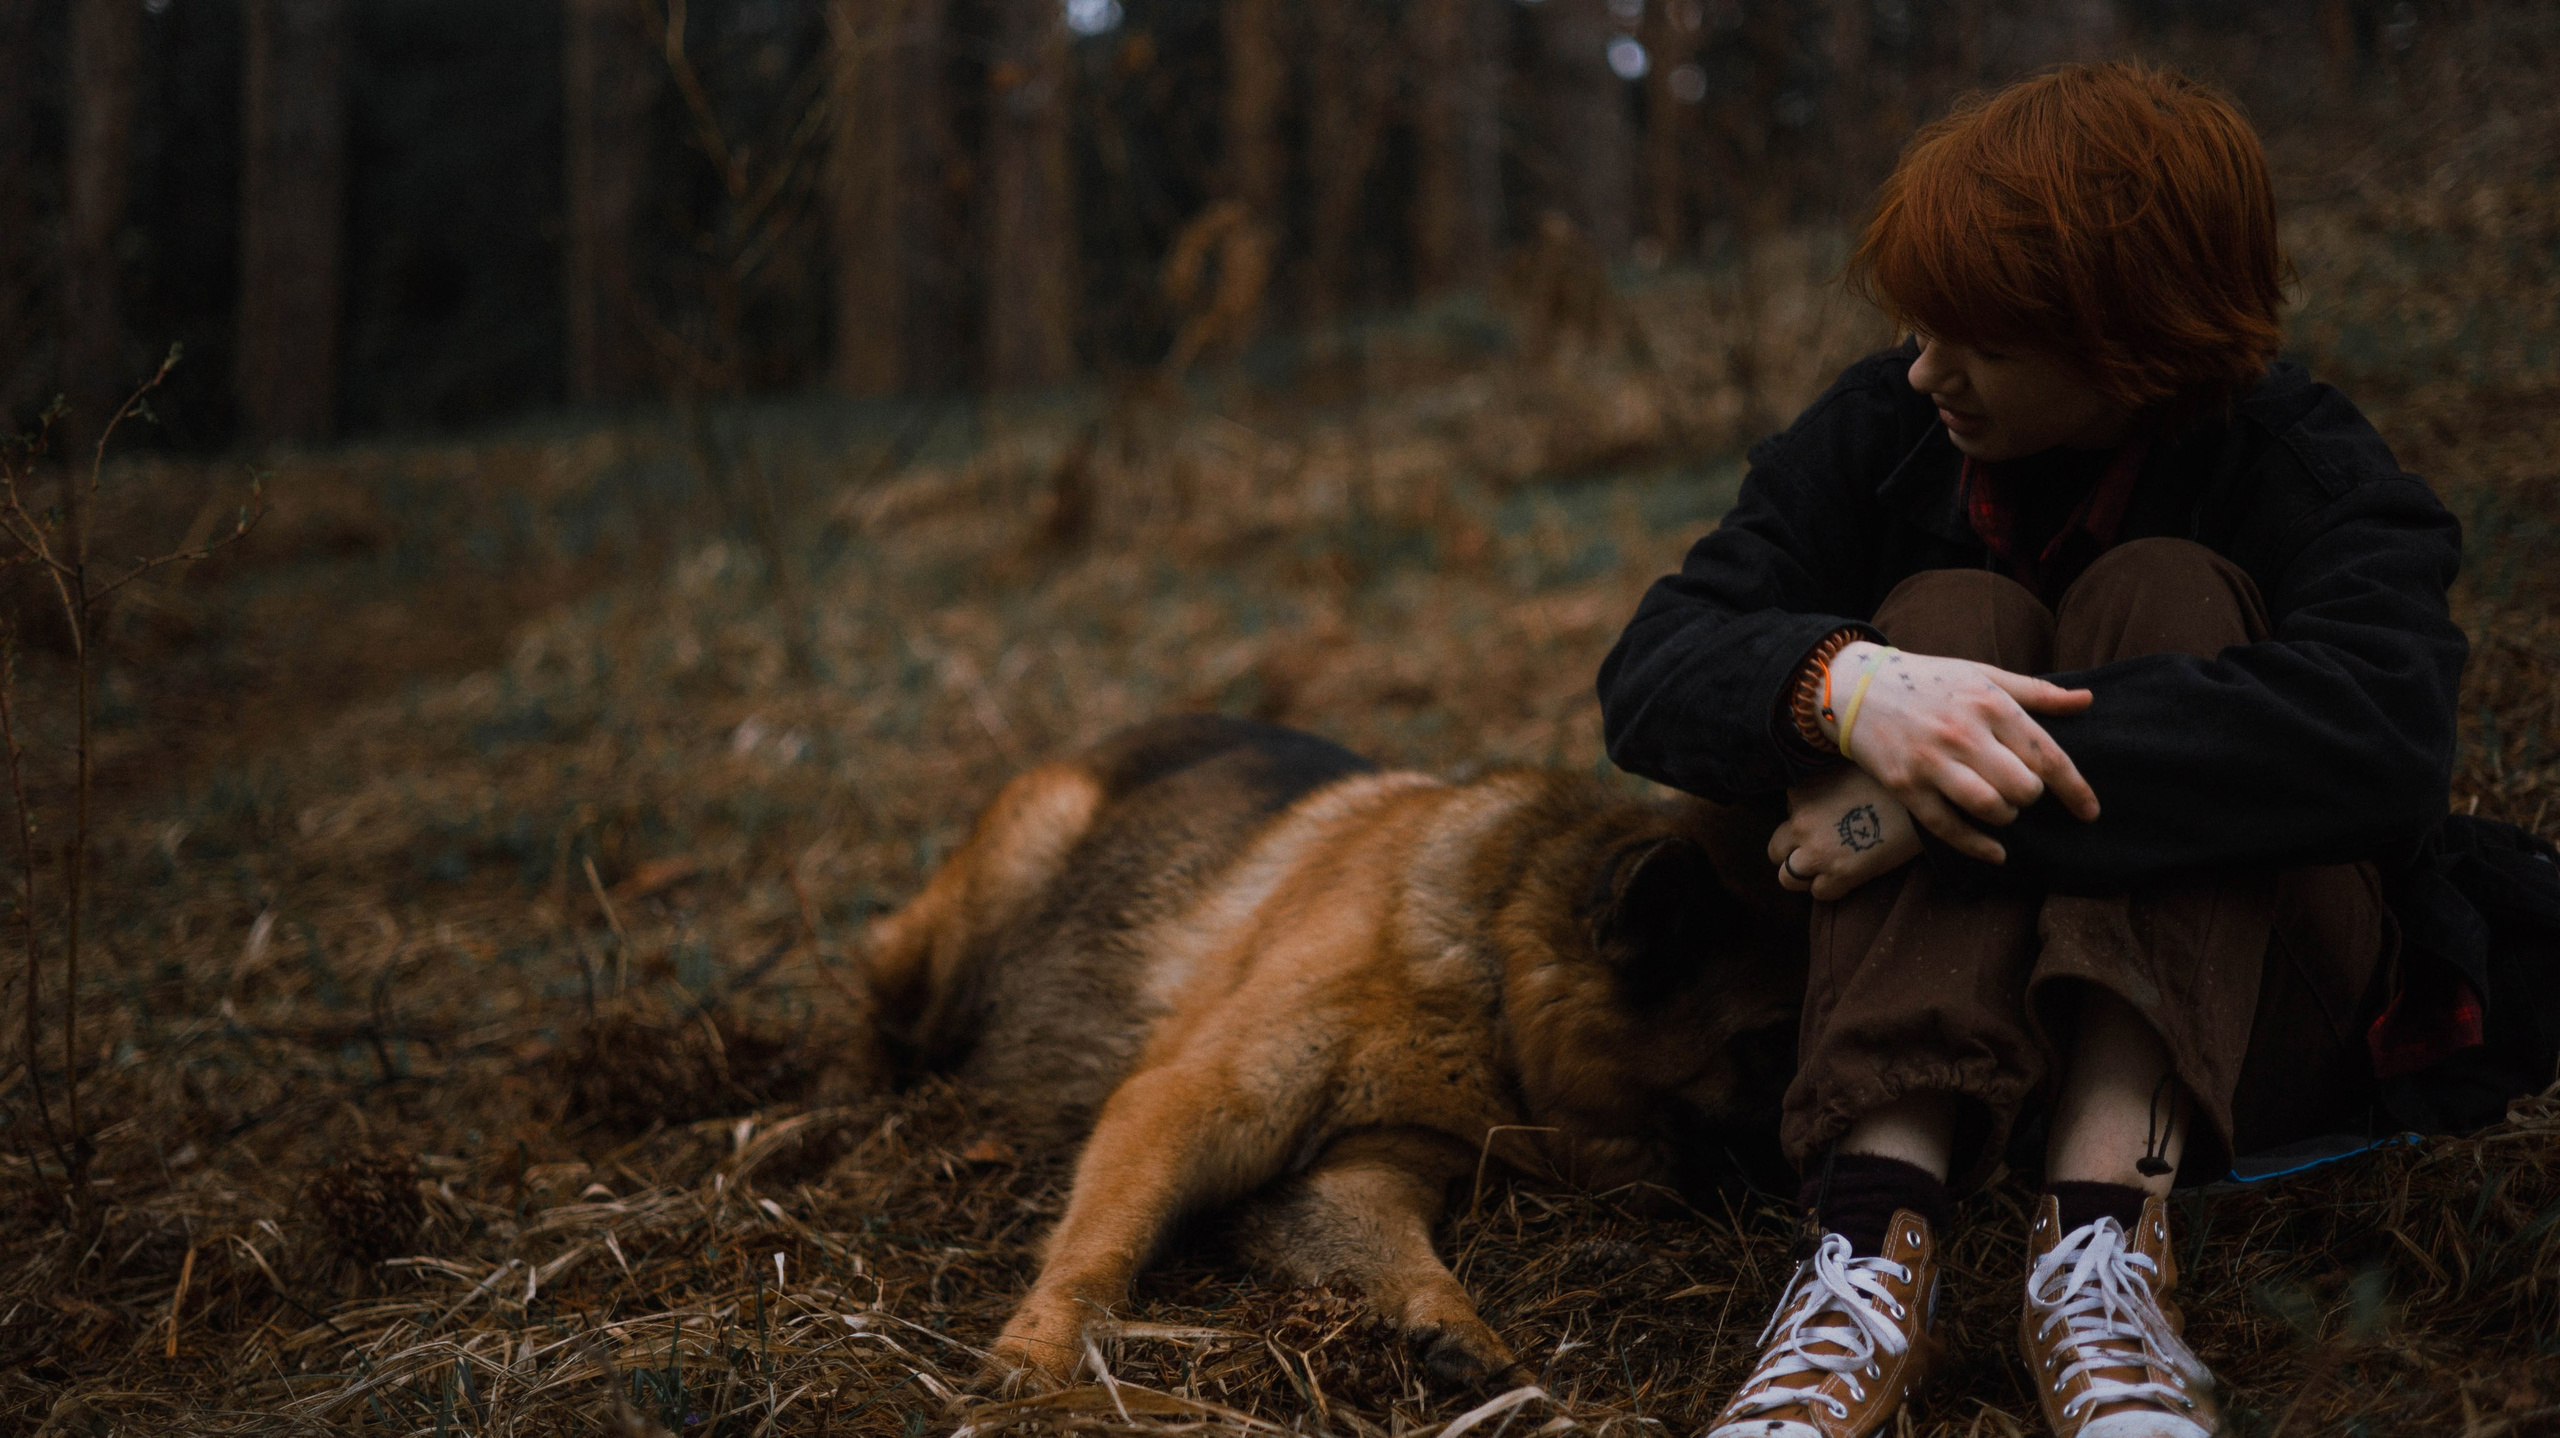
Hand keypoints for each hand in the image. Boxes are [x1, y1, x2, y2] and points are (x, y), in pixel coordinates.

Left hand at [1768, 767, 1923, 900]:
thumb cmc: (1891, 781)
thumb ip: (1826, 784)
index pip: (1788, 812)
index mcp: (1801, 792)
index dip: (1805, 817)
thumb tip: (1825, 797)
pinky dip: (1832, 889)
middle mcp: (1801, 822)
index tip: (1827, 819)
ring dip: (1805, 876)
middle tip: (1817, 852)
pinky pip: (1820, 893)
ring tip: (1828, 869)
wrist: (1924, 801)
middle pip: (1775, 850)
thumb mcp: (1847, 770)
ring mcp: (1817, 851)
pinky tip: (1850, 876)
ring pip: (1787, 878)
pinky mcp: (1839, 874)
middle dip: (1792, 853)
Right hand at [1820, 641, 2100, 864]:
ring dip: (2005, 816)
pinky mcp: (1906, 787)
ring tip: (2000, 808)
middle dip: (2030, 797)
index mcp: (1990, 704)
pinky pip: (1950, 828)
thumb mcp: (1983, 675)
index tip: (2090, 811)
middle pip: (2023, 788)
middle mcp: (1963, 734)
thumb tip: (2087, 700)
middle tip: (2020, 790)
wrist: (1857, 688)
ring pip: (1990, 808)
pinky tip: (1995, 851)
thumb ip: (2037, 692)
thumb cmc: (1929, 681)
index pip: (2046, 756)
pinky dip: (1978, 846)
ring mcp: (1932, 763)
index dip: (2075, 789)